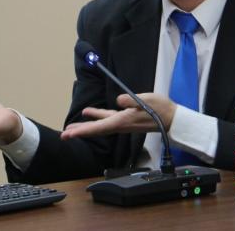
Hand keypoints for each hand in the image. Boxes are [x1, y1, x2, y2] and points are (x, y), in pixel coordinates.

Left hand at [60, 93, 176, 139]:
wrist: (170, 118)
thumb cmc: (160, 109)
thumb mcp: (147, 101)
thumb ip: (132, 100)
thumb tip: (119, 100)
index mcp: (123, 120)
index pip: (99, 127)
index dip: (84, 130)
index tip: (70, 134)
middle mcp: (120, 124)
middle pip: (96, 130)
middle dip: (79, 132)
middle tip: (64, 136)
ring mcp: (122, 122)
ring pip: (99, 125)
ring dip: (85, 126)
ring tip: (71, 127)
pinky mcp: (125, 118)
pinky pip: (106, 119)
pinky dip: (96, 117)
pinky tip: (89, 113)